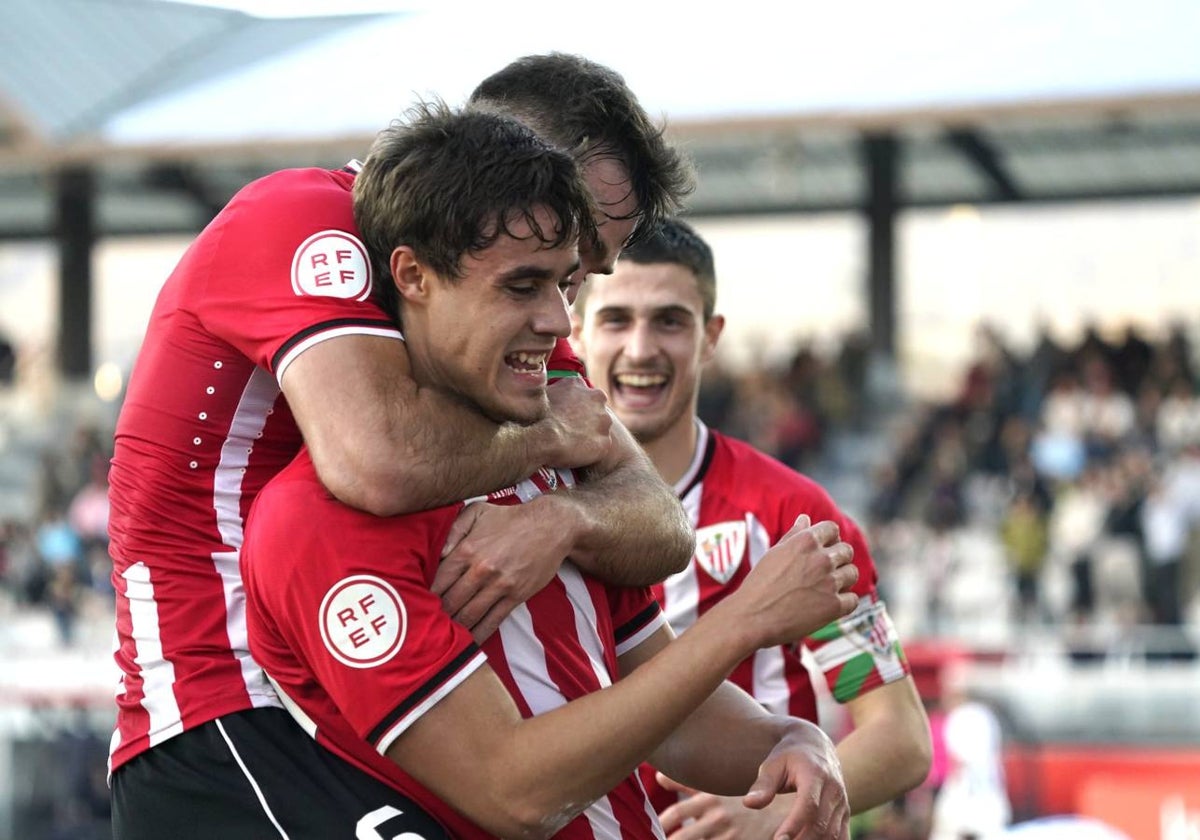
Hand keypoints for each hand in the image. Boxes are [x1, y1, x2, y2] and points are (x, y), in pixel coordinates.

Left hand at [433, 499, 573, 641]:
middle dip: (436, 615)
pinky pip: (493, 620)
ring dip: (454, 628)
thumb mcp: (477, 511)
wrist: (551, 526)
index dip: (425, 595)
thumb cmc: (510, 518)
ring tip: (442, 637)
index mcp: (467, 549)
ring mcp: (500, 585)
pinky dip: (479, 634)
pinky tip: (469, 642)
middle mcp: (481, 569)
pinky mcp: (516, 596)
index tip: (417, 605)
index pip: (438, 580)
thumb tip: (438, 552)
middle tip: (425, 626)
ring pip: (469, 615)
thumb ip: (453, 528)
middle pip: (450, 601)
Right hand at [538, 377, 612, 468]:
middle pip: (595, 409)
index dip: (575, 405)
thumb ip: (549, 390)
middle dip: (587, 418)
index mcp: (580, 384)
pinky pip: (600, 446)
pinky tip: (578, 454)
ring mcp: (604, 421)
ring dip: (590, 434)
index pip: (581, 393)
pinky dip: (592, 451)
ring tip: (574, 443)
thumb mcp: (540, 394)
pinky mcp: (605, 441)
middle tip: (571, 429)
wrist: (545, 439)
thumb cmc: (537, 416)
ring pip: (600, 428)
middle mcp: (597, 398)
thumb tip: (540, 389)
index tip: (566, 414)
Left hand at [657, 774, 785, 839]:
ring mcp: (732, 837)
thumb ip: (687, 784)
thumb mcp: (717, 786)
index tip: (652, 830)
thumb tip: (657, 776)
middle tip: (652, 839)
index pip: (675, 814)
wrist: (792, 807)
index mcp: (711, 800)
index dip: (661, 824)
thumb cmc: (748, 795)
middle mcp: (719, 820)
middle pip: (682, 838)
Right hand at [730, 515, 857, 648]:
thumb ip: (794, 535)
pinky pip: (853, 599)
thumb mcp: (774, 553)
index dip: (829, 538)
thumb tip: (805, 518)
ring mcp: (830, 582)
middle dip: (838, 558)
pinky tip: (830, 604)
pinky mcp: (834, 606)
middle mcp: (821, 558)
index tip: (823, 549)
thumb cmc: (759, 584)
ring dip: (843, 579)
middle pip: (846, 550)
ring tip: (825, 588)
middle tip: (823, 572)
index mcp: (806, 541)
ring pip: (852, 573)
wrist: (752, 618)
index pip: (832, 529)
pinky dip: (844, 602)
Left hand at [742, 721, 849, 839]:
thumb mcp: (773, 764)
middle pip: (822, 823)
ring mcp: (842, 802)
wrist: (817, 746)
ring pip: (833, 833)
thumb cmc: (789, 756)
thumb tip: (749, 803)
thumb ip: (763, 785)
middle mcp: (834, 789)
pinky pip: (841, 836)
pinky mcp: (845, 813)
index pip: (808, 804)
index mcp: (815, 774)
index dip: (795, 824)